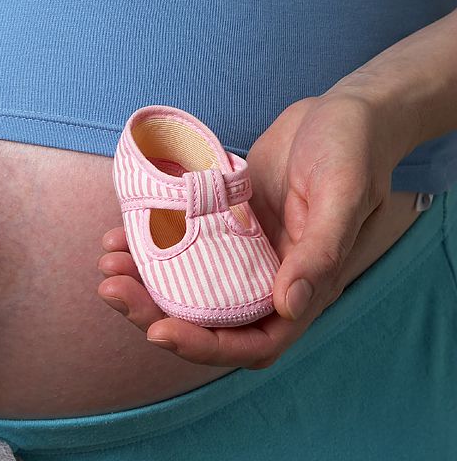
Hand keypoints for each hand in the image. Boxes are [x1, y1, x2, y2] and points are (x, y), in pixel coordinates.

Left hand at [98, 92, 409, 367]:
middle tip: (112, 290)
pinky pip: (181, 251)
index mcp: (303, 288)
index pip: (252, 343)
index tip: (159, 330)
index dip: (204, 347)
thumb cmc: (353, 149)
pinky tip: (119, 236)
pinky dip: (147, 250)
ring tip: (107, 263)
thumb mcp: (342, 194)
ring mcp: (242, 258)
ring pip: (186, 291)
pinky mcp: (224, 231)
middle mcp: (268, 282)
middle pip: (206, 323)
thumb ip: (319, 253)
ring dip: (142, 286)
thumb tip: (289, 308)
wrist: (341, 113)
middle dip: (154, 315)